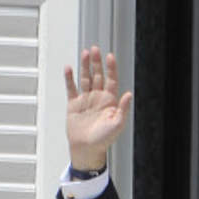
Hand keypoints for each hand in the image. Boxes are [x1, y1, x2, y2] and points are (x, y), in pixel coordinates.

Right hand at [64, 46, 132, 168]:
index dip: (111, 68)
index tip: (110, 56)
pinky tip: (69, 68)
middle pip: (98, 75)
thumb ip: (123, 108)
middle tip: (96, 49)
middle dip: (97, 63)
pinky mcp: (74, 104)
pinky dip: (69, 78)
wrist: (87, 148)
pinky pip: (71, 88)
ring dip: (85, 66)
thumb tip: (128, 94)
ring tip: (85, 53)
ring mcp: (86, 99)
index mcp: (110, 101)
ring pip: (85, 78)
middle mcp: (98, 98)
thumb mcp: (117, 124)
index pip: (111, 80)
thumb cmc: (104, 139)